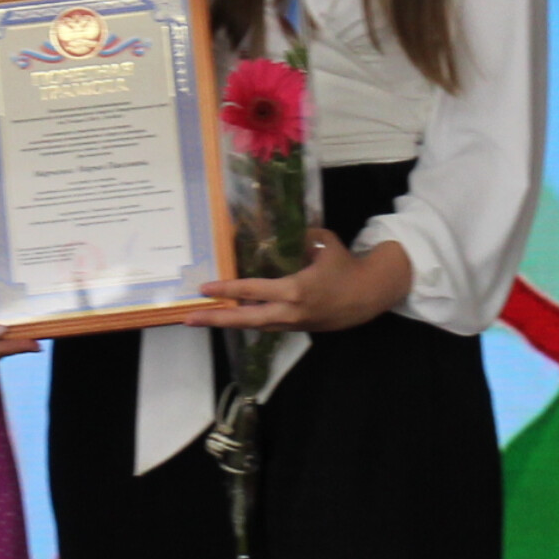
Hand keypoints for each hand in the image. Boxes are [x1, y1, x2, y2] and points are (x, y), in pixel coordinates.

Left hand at [193, 225, 408, 334]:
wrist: (369, 296)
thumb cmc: (345, 267)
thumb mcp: (323, 244)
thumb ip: (298, 237)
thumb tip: (276, 229)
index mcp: (294, 290)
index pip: (253, 291)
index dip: (227, 289)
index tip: (205, 288)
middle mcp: (289, 312)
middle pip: (245, 319)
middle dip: (215, 319)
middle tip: (188, 318)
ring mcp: (292, 324)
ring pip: (253, 325)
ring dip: (228, 322)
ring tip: (203, 318)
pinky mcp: (296, 328)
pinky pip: (266, 325)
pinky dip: (247, 320)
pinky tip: (232, 315)